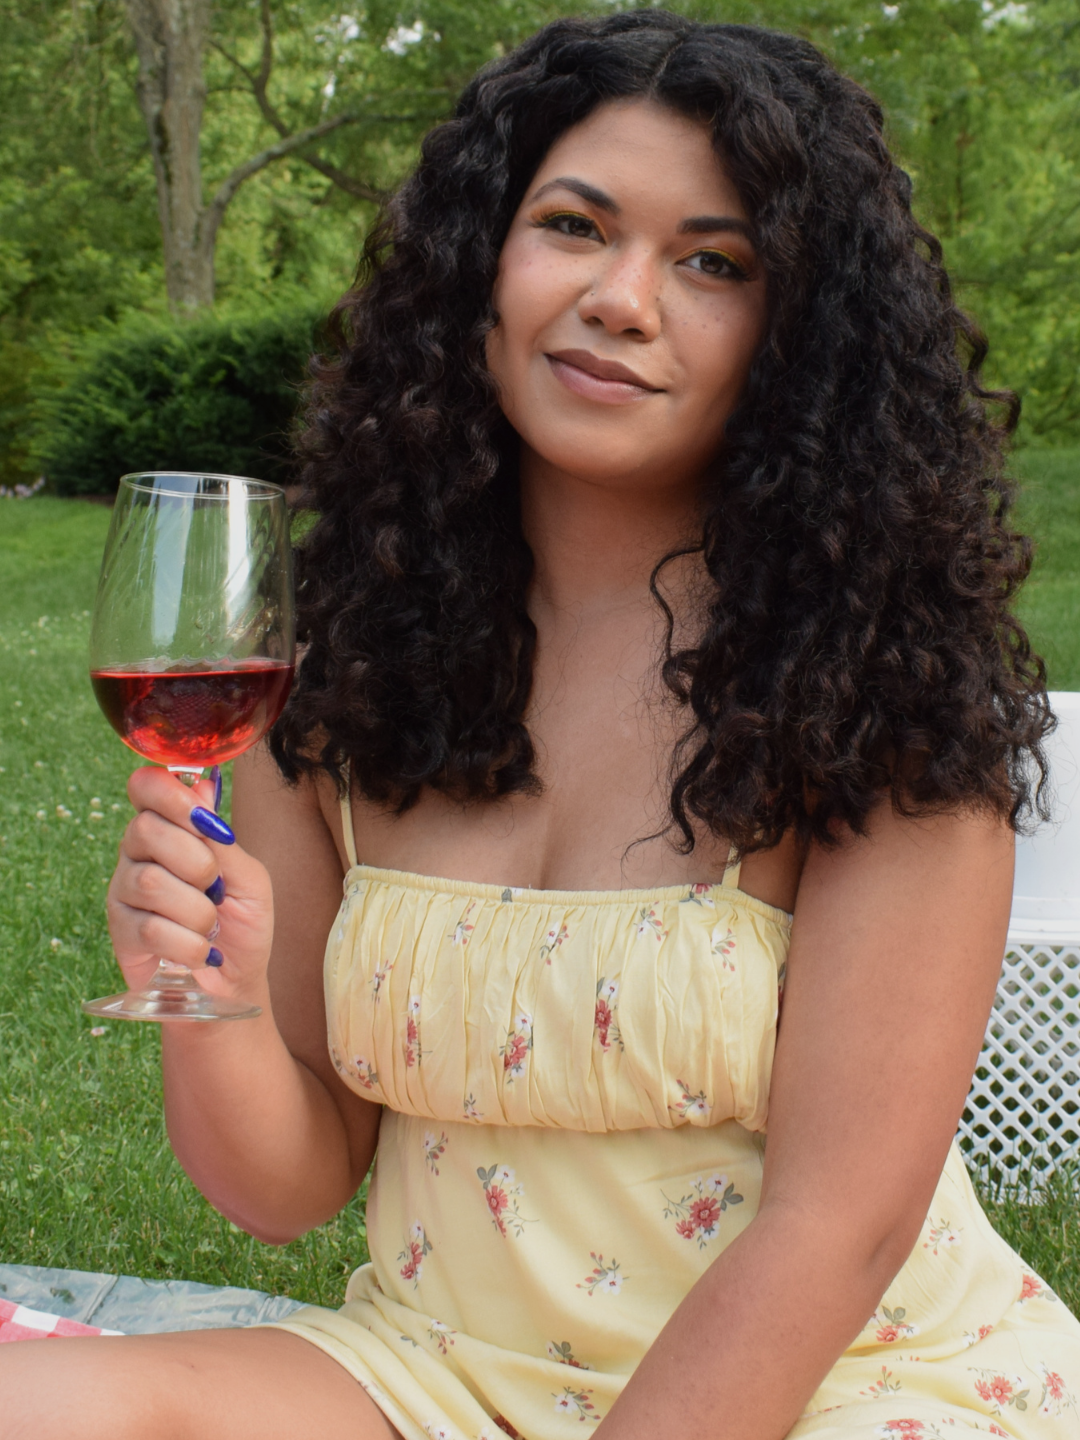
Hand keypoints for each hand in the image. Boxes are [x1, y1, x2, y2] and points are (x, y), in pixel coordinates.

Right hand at [106, 766, 274, 1002]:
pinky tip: (199, 951)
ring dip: (198, 911)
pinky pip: (149, 927)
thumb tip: (201, 789)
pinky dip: (189, 944)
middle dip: (197, 862)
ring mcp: (124, 891)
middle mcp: (138, 853)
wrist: (235, 982)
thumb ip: (221, 839)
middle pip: (146, 830)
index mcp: (170, 829)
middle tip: (216, 888)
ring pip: (150, 882)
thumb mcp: (249, 877)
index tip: (199, 815)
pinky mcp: (120, 932)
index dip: (167, 793)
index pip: (145, 787)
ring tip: (210, 926)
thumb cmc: (243, 924)